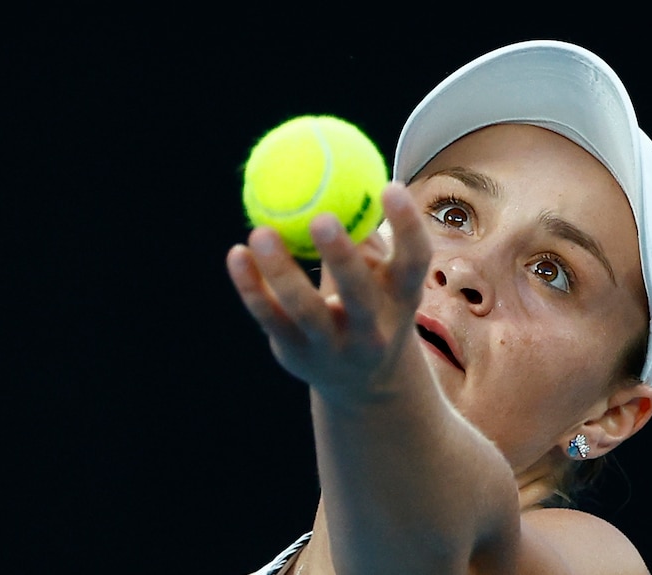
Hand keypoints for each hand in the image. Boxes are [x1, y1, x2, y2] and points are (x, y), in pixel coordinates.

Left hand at [226, 183, 431, 402]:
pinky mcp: (297, 354)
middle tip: (321, 218)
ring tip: (261, 232)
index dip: (408, 226)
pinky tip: (236, 255)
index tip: (389, 186)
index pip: (415, 263)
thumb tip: (347, 170)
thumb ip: (367, 234)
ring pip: (306, 311)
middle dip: (343, 259)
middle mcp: (373, 329)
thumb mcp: (383, 276)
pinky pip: (270, 318)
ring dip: (282, 271)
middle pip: (360, 296)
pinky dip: (251, 287)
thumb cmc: (371, 303)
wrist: (363, 380)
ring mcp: (334, 347)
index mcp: (402, 299)